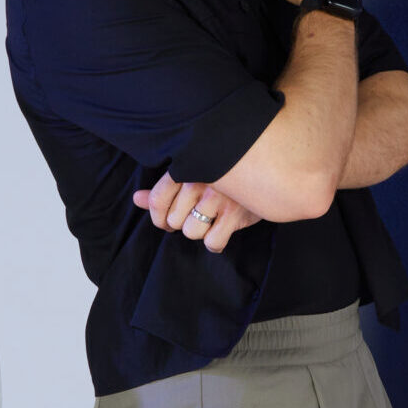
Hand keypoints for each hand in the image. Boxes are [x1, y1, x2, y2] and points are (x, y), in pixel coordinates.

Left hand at [132, 171, 260, 252]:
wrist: (271, 168)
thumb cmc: (227, 173)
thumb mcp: (195, 174)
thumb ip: (164, 189)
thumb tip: (137, 200)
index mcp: (188, 166)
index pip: (158, 199)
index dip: (158, 217)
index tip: (166, 221)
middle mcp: (200, 179)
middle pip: (173, 220)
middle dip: (183, 222)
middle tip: (198, 214)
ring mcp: (218, 197)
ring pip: (191, 232)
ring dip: (200, 231)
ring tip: (212, 219)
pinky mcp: (236, 213)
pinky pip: (212, 242)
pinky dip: (216, 242)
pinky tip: (222, 230)